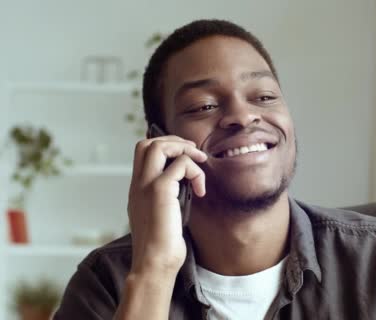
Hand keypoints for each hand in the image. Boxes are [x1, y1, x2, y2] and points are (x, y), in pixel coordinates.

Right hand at [127, 135, 206, 276]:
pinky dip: (196, 172)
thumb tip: (186, 185)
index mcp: (137, 189)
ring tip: (201, 163)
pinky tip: (200, 191)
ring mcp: (146, 186)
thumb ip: (168, 198)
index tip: (185, 156)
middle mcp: (138, 184)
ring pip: (158, 146)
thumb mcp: (163, 215)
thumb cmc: (163, 246)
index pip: (142, 153)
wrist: (154, 263)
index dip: (165, 146)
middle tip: (194, 153)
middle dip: (174, 141)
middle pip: (146, 143)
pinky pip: (180, 165)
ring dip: (184, 150)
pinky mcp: (160, 190)